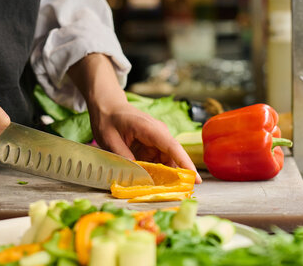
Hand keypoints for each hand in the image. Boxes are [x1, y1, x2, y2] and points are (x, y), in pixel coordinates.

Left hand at [67, 53, 200, 182]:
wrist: (107, 107)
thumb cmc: (108, 120)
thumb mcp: (109, 140)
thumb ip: (123, 158)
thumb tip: (136, 176)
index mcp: (149, 128)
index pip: (171, 147)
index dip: (185, 163)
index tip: (195, 179)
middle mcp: (158, 133)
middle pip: (173, 156)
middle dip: (176, 176)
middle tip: (176, 194)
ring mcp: (157, 139)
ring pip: (166, 161)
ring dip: (165, 176)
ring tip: (160, 191)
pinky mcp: (152, 145)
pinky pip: (158, 161)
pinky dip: (156, 172)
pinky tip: (151, 182)